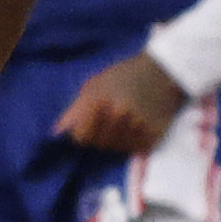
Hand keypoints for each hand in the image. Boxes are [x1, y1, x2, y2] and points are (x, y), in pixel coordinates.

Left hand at [54, 51, 188, 157]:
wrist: (163, 71)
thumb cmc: (124, 75)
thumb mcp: (95, 84)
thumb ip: (76, 109)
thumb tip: (57, 133)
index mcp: (101, 100)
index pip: (81, 137)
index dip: (83, 132)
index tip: (89, 123)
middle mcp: (119, 115)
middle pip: (99, 144)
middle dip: (100, 136)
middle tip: (110, 119)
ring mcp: (137, 127)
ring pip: (117, 149)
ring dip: (117, 140)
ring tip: (124, 122)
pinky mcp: (154, 136)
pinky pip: (134, 150)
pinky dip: (133, 143)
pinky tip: (136, 127)